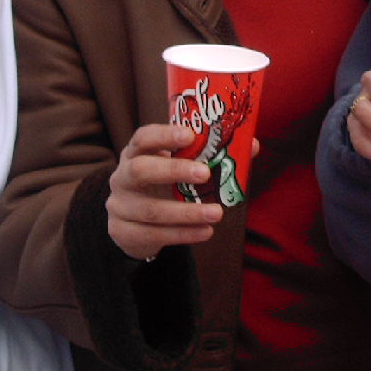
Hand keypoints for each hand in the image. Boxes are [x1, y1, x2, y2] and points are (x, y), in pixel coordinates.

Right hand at [106, 124, 224, 261]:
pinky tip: (205, 232)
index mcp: (135, 153)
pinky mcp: (124, 233)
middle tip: (205, 173)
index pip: (143, 138)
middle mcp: (122, 177)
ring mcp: (120, 206)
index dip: (164, 135)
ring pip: (151, 210)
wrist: (132, 223)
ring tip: (217, 213)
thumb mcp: (177, 168)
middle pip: (140, 170)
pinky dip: (183, 234)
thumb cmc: (162, 186)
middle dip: (173, 171)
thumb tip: (250, 145)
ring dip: (186, 212)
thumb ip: (209, 155)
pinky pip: (154, 235)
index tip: (190, 135)